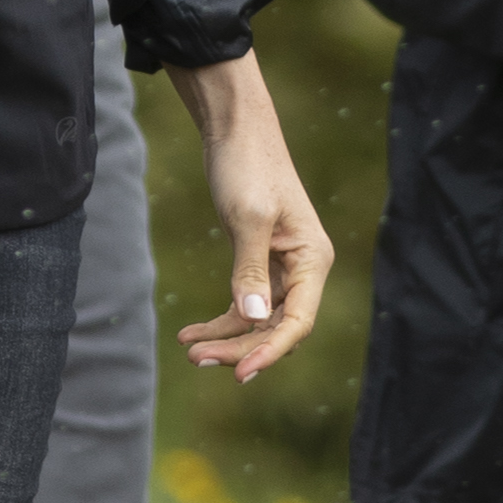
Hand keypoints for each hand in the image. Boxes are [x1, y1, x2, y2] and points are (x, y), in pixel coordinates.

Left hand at [167, 52, 332, 380]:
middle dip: (240, 348)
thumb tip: (254, 319)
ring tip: (189, 350)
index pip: (299, 322)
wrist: (234, 130)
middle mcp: (303, 269)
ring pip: (258, 321)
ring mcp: (281, 268)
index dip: (271, 351)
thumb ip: (251, 271)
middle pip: (277, 328)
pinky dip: (220, 321)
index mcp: (313, 259)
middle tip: (197, 359)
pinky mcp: (257, 262)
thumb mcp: (248, 218)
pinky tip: (189, 332)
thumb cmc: (247, 166)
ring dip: (227, 339)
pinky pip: (244, 305)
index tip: (240, 373)